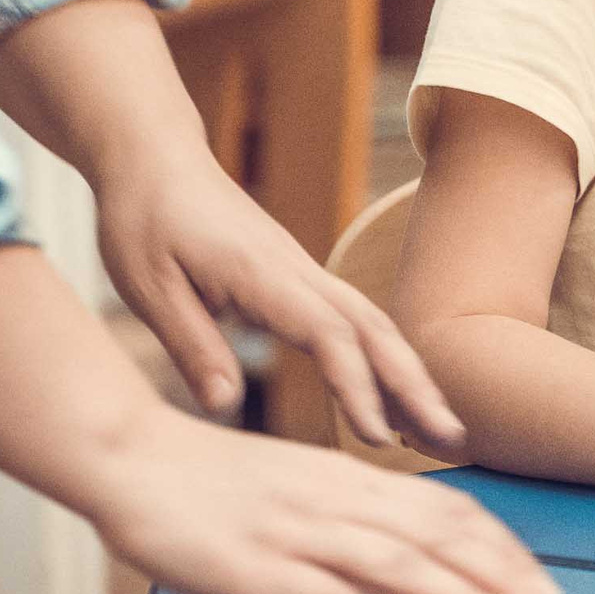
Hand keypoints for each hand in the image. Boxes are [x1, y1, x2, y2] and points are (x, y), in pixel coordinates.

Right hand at [87, 406, 569, 593]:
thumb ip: (353, 516)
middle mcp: (339, 500)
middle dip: (508, 581)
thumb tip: (408, 555)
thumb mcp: (300, 489)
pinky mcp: (258, 570)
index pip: (449, 513)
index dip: (504, 551)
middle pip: (442, 538)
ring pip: (402, 568)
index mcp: (351, 480)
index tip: (545, 587)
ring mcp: (300, 533)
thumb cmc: (211, 483)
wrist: (131, 459)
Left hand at [95, 144, 463, 455]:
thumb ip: (192, 345)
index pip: (329, 334)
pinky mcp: (295, 276)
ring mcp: (302, 270)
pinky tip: (393, 390)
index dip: (358, 387)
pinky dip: (383, 356)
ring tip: (439, 426)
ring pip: (372, 322)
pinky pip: (353, 319)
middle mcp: (297, 269)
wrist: (154, 155)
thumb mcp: (148, 288)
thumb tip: (225, 407)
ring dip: (409, 372)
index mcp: (262, 274)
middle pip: (374, 328)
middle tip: (452, 437)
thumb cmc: (143, 217)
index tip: (377, 437)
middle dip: (416, 384)